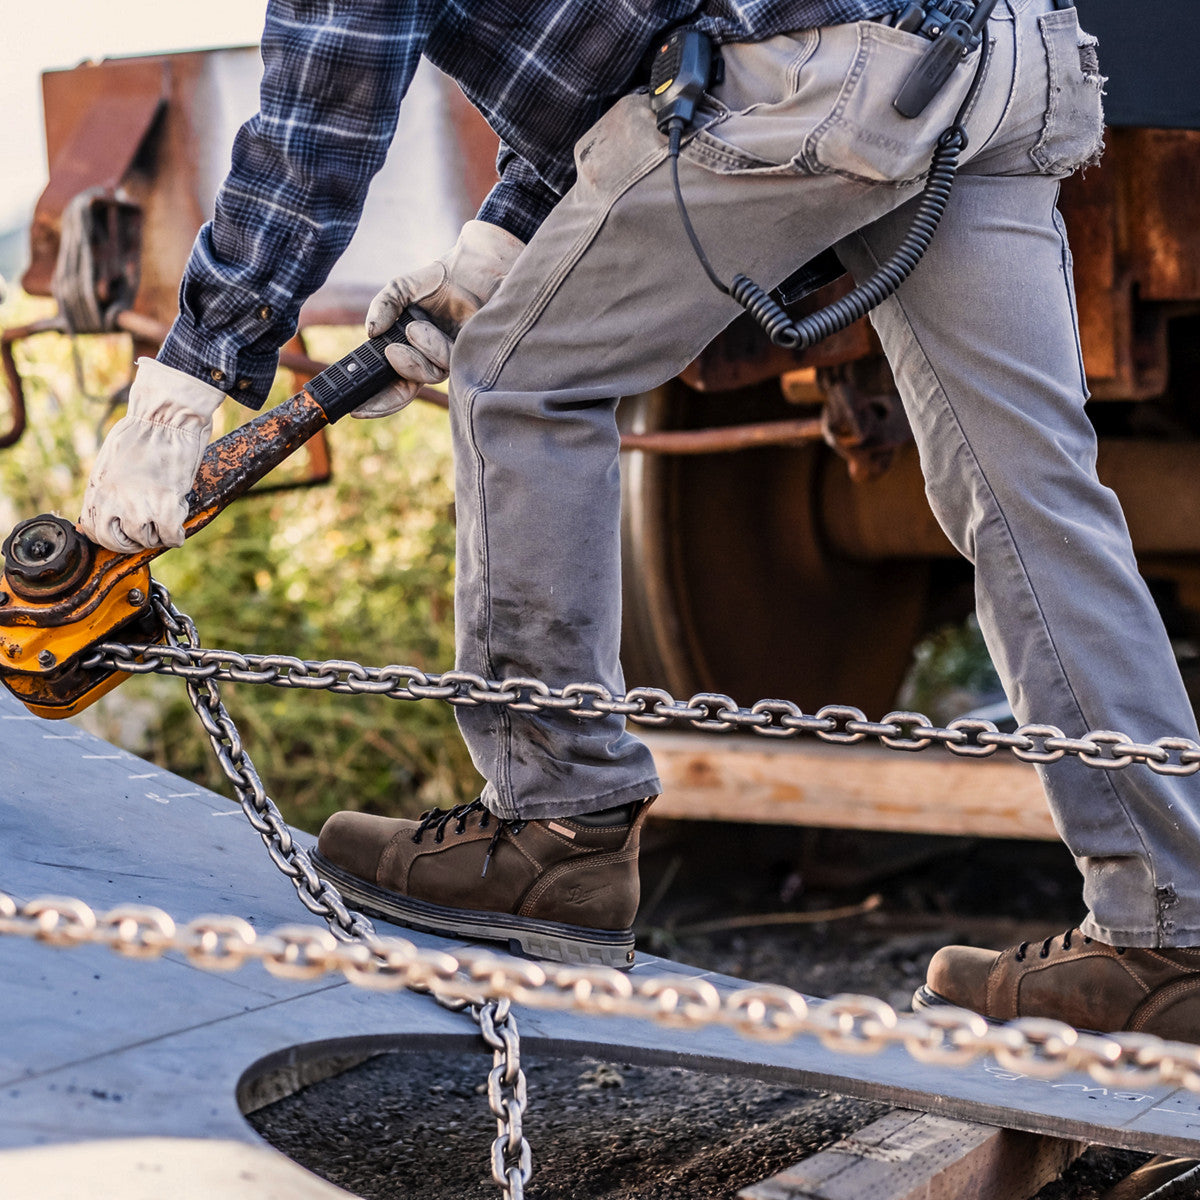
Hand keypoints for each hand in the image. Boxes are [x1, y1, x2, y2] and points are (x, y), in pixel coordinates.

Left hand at [78, 358, 223, 552]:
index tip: (123, 534)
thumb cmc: (143, 432)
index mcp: (98, 488)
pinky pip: (170, 536)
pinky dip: (177, 535)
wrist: (166, 419)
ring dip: (158, 535)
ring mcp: (139, 505)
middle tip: (147, 535)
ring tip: (167, 519)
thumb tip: (110, 504)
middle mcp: (114, 500)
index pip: (94, 529)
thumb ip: (108, 485)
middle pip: (117, 541)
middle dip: (133, 543)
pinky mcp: (166, 504)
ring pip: (146, 540)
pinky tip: (179, 527)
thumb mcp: (111, 460)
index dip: (110, 537)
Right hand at [354, 219, 524, 417]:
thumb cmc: (436, 282)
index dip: (374, 402)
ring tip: (413, 328)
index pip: (390, 387)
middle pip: (406, 391)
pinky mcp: (466, 358)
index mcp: (407, 353)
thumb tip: (370, 332)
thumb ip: (382, 307)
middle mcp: (426, 363)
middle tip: (390, 353)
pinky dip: (432, 346)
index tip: (355, 409)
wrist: (470, 270)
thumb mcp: (399, 290)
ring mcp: (446, 362)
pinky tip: (424, 327)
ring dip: (417, 355)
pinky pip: (446, 363)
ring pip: (428, 376)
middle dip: (395, 378)